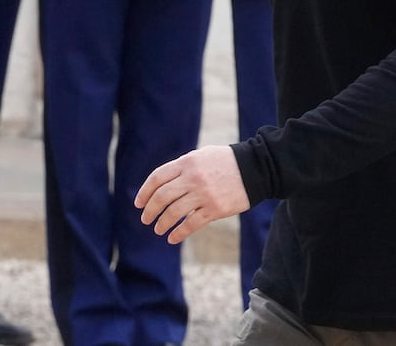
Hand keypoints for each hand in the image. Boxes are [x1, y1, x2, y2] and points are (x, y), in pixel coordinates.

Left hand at [136, 145, 250, 244]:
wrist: (256, 168)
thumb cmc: (226, 161)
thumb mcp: (202, 156)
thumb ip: (183, 167)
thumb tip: (162, 183)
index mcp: (188, 162)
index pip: (157, 178)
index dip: (144, 192)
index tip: (138, 203)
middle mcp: (193, 178)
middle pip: (162, 197)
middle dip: (150, 210)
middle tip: (146, 219)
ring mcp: (204, 194)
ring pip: (174, 212)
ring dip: (162, 223)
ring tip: (158, 229)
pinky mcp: (215, 209)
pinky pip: (191, 224)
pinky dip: (179, 233)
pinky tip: (172, 238)